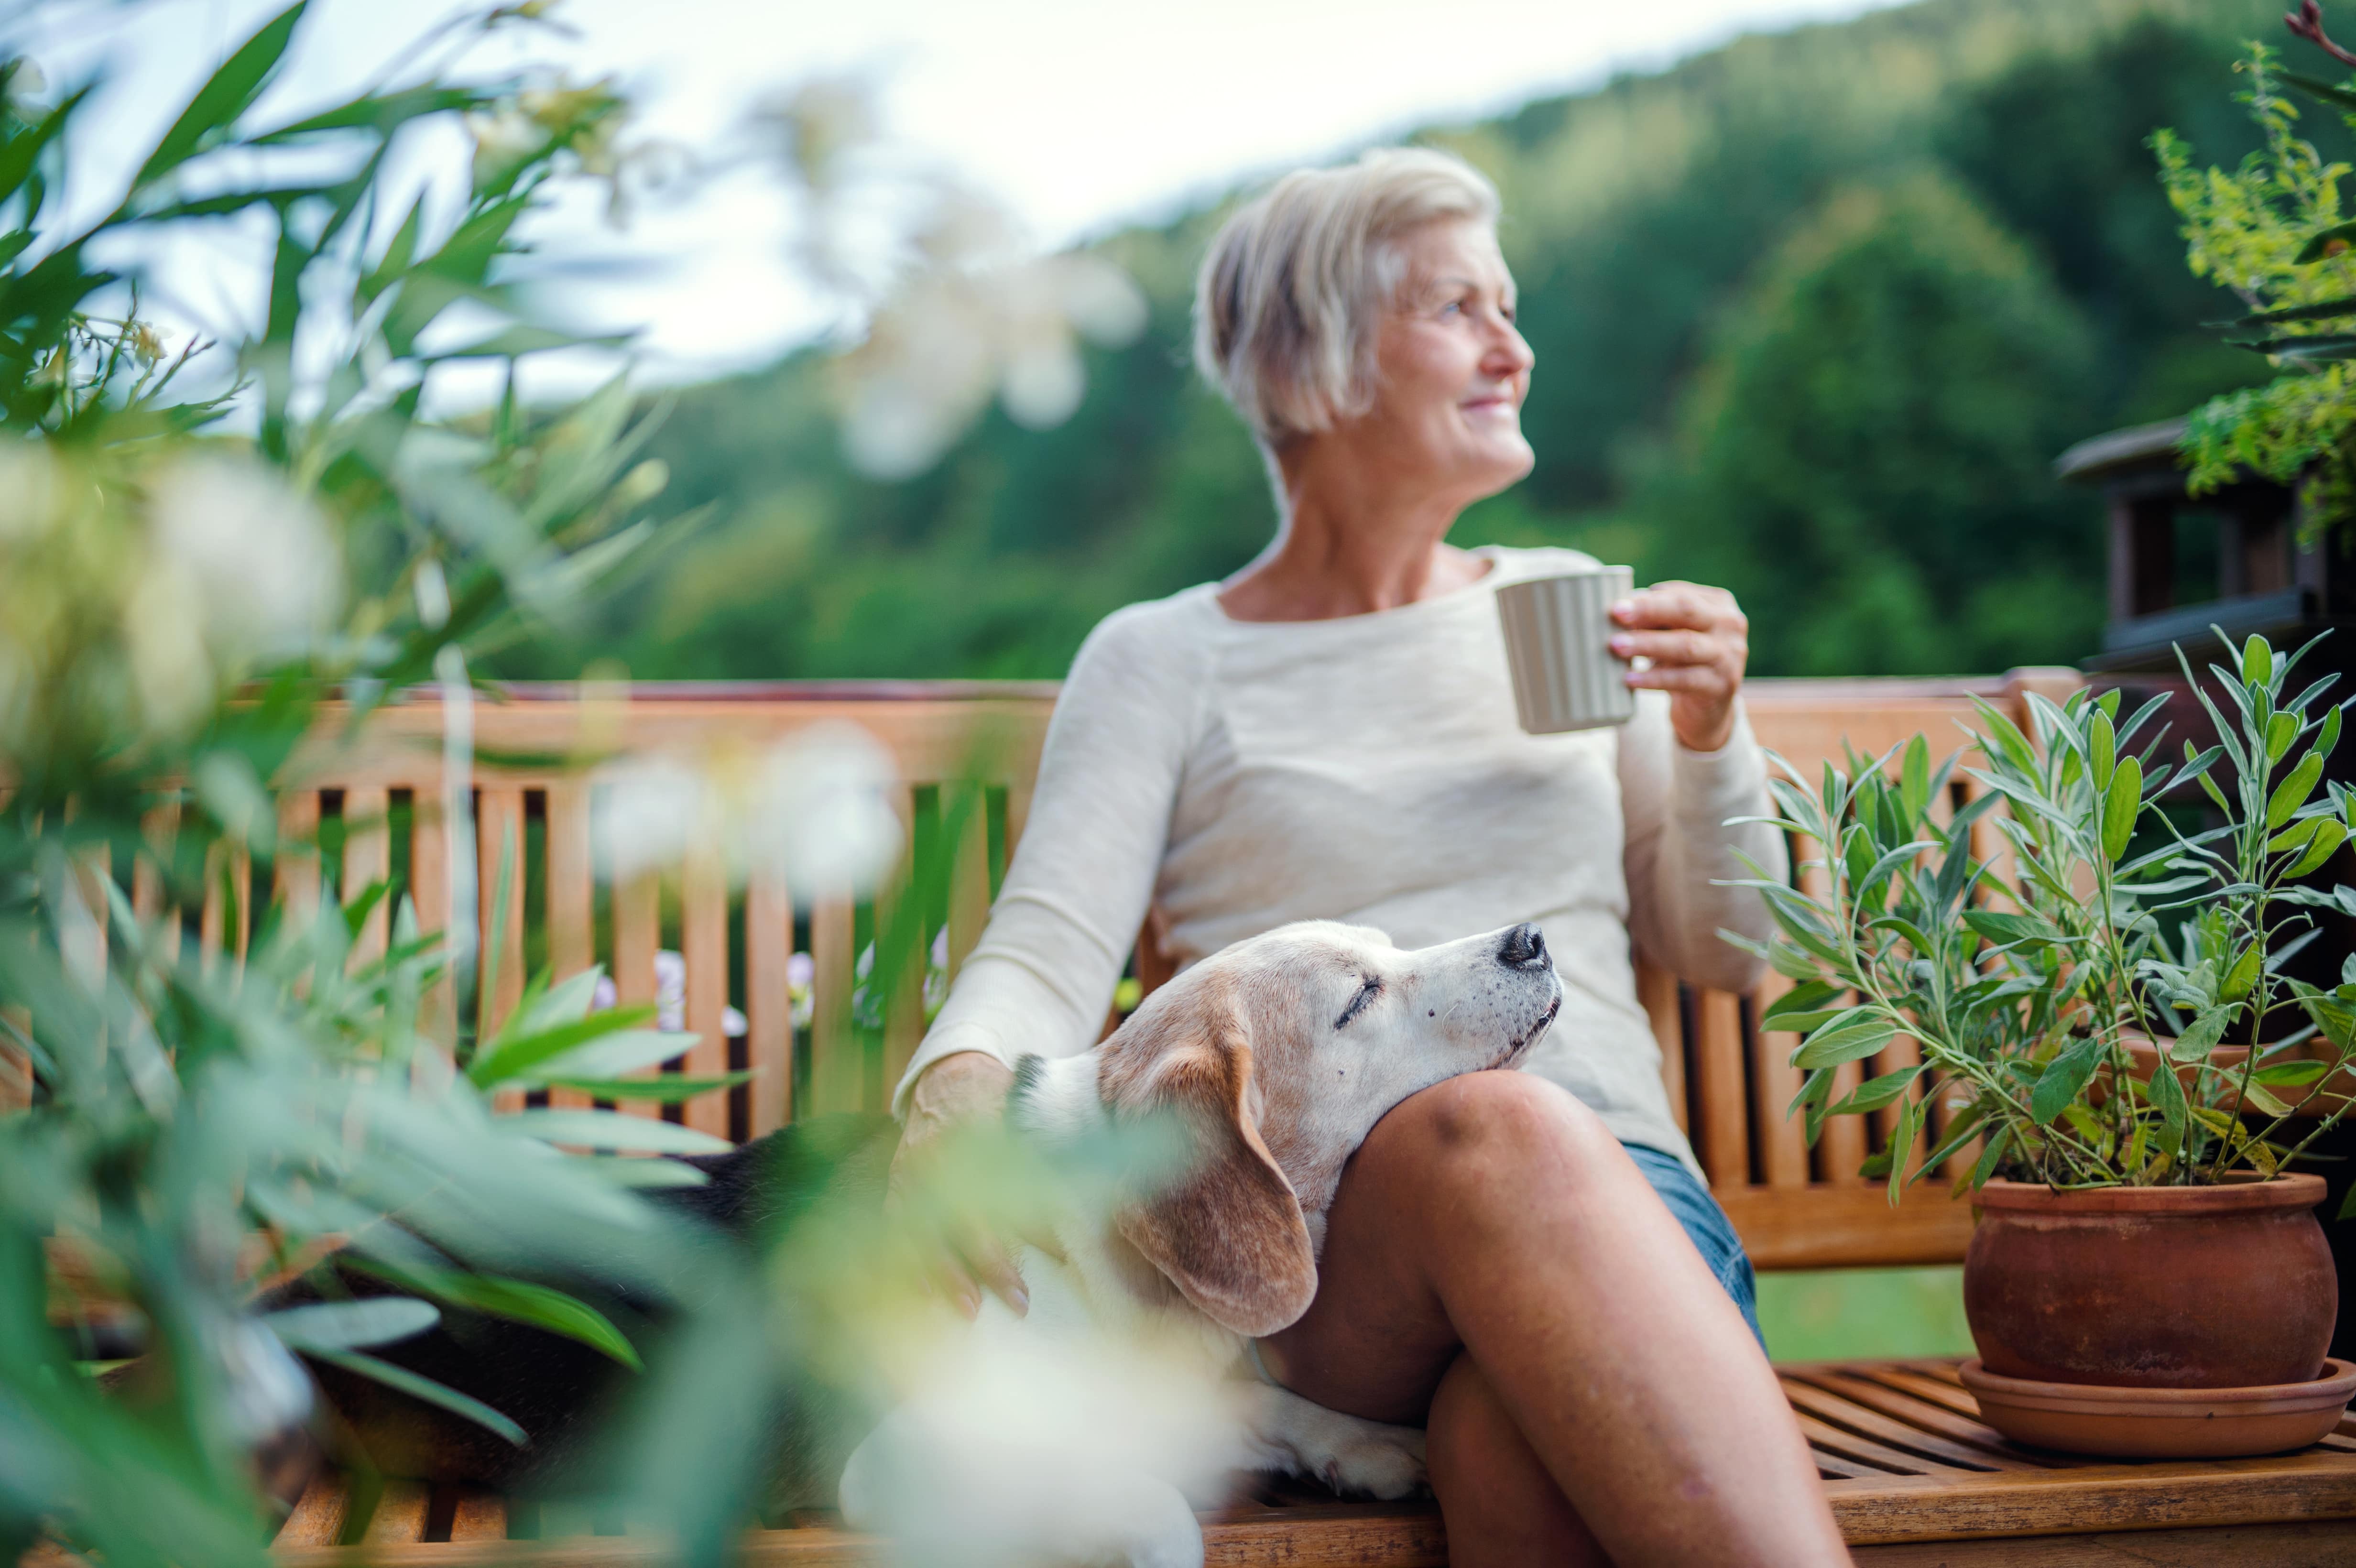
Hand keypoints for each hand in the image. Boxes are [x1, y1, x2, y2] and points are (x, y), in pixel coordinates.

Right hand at [889, 1050, 1052, 1318]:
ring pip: (929, 1230)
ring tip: (971, 1309)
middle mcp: (943, 1157)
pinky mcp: (898, 1182)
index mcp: (979, 1136)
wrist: (948, 1075)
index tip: (1062, 1258)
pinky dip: (911, 1259)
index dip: (1037, 1228)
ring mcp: (914, 1171)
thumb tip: (1066, 1220)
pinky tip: (925, 1291)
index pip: (1011, 1191)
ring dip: (950, 1273)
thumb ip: (1041, 1162)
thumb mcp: (1022, 1119)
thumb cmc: (997, 1100)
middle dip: (994, 1264)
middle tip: (1020, 1301)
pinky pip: (898, 1227)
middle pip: (967, 1219)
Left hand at [1608, 581, 1748, 752]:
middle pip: (1687, 611)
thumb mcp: (1672, 634)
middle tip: (1616, 613)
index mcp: (1719, 604)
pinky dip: (1654, 678)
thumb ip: (1654, 618)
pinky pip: (1684, 680)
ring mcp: (1730, 656)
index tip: (1617, 605)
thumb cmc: (1681, 661)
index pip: (1681, 594)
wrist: (1707, 710)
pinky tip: (1630, 679)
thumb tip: (1620, 608)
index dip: (1648, 598)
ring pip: (1685, 645)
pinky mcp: (1721, 686)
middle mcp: (1730, 625)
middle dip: (1649, 610)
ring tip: (1616, 646)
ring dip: (1648, 644)